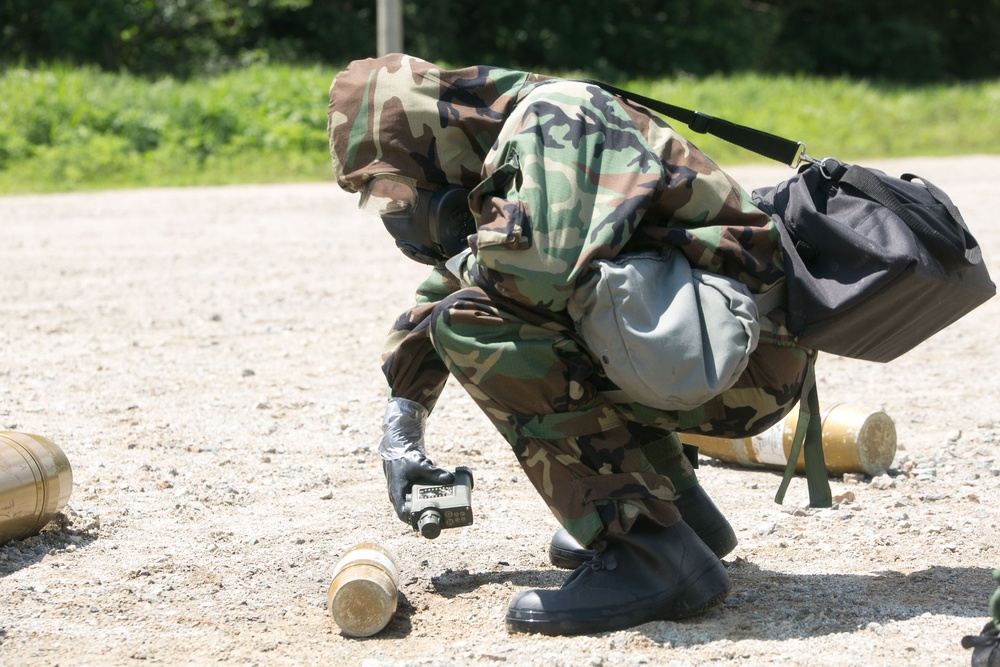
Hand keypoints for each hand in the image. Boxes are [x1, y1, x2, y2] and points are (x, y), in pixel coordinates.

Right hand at [378, 397, 453, 522]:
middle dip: (425, 515)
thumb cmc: (404, 457)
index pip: (403, 514)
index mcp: (398, 493)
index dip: (414, 521)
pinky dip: (426, 498)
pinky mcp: (408, 489)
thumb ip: (433, 472)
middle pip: (411, 512)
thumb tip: (450, 478)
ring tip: (442, 509)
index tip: (427, 524)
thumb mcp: (419, 465)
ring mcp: (403, 493)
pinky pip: (417, 498)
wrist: (397, 447)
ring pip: (415, 505)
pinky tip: (439, 498)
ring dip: (427, 507)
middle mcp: (399, 496)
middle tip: (440, 517)